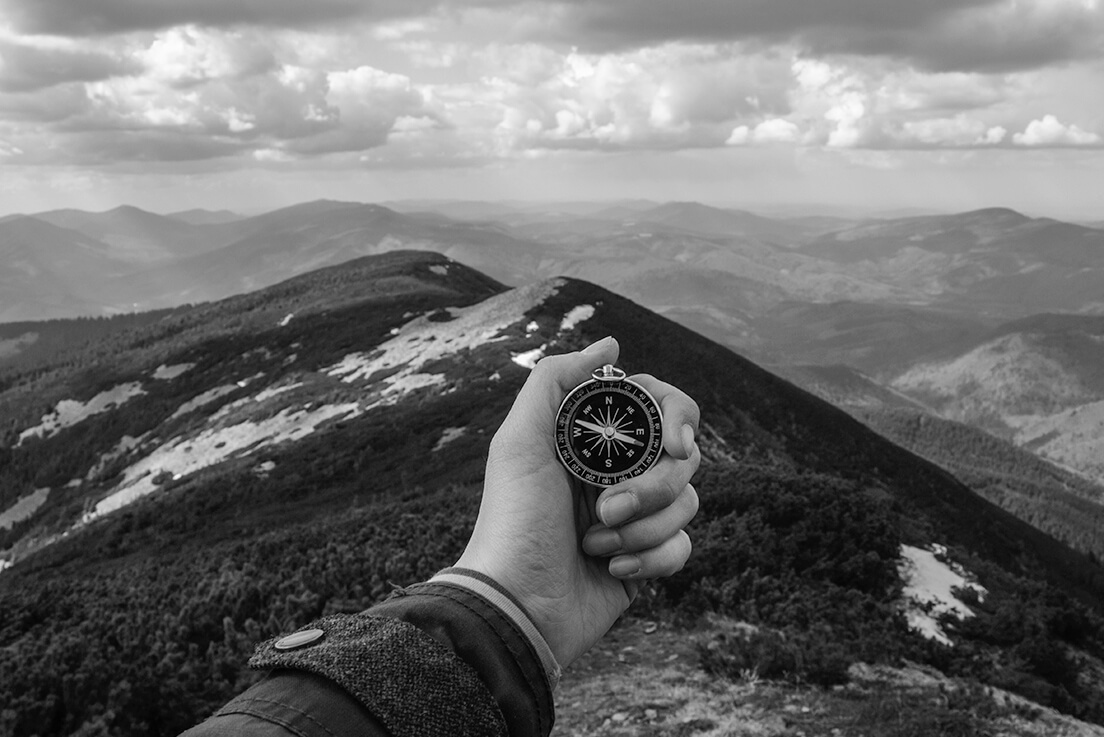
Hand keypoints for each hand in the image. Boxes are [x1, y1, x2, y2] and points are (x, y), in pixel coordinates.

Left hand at [455, 336, 700, 666]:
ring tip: (596, 544)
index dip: (677, 419)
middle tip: (607, 508)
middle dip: (651, 487)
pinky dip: (652, 559)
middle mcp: (618, 472)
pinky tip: (613, 571)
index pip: (660, 407)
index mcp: (592, 439)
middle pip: (683, 457)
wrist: (517, 606)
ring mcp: (635, 516)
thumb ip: (557, 381)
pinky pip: (683, 546)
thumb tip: (612, 343)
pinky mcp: (646, 559)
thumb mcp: (520, 442)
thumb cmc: (513, 521)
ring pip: (687, 502)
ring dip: (643, 528)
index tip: (674, 444)